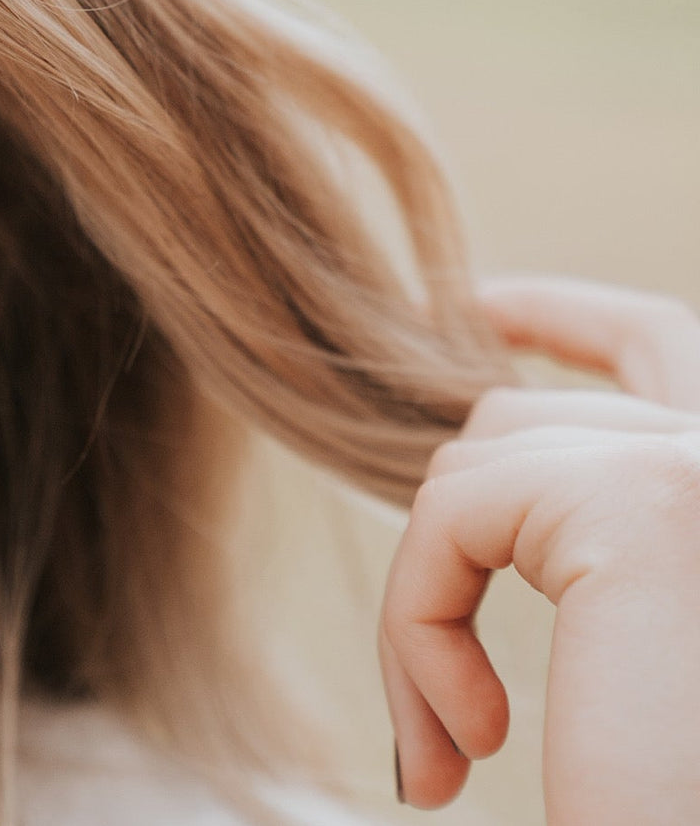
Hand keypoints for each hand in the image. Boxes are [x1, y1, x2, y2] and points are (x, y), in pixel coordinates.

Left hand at [378, 275, 699, 823]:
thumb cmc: (658, 787)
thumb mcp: (633, 645)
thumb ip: (590, 550)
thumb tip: (467, 484)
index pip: (660, 348)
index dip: (569, 316)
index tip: (480, 304)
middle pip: (539, 417)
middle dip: (456, 528)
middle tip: (431, 683)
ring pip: (480, 465)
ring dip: (432, 608)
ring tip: (452, 749)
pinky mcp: (639, 501)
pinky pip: (452, 512)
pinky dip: (421, 621)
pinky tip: (465, 742)